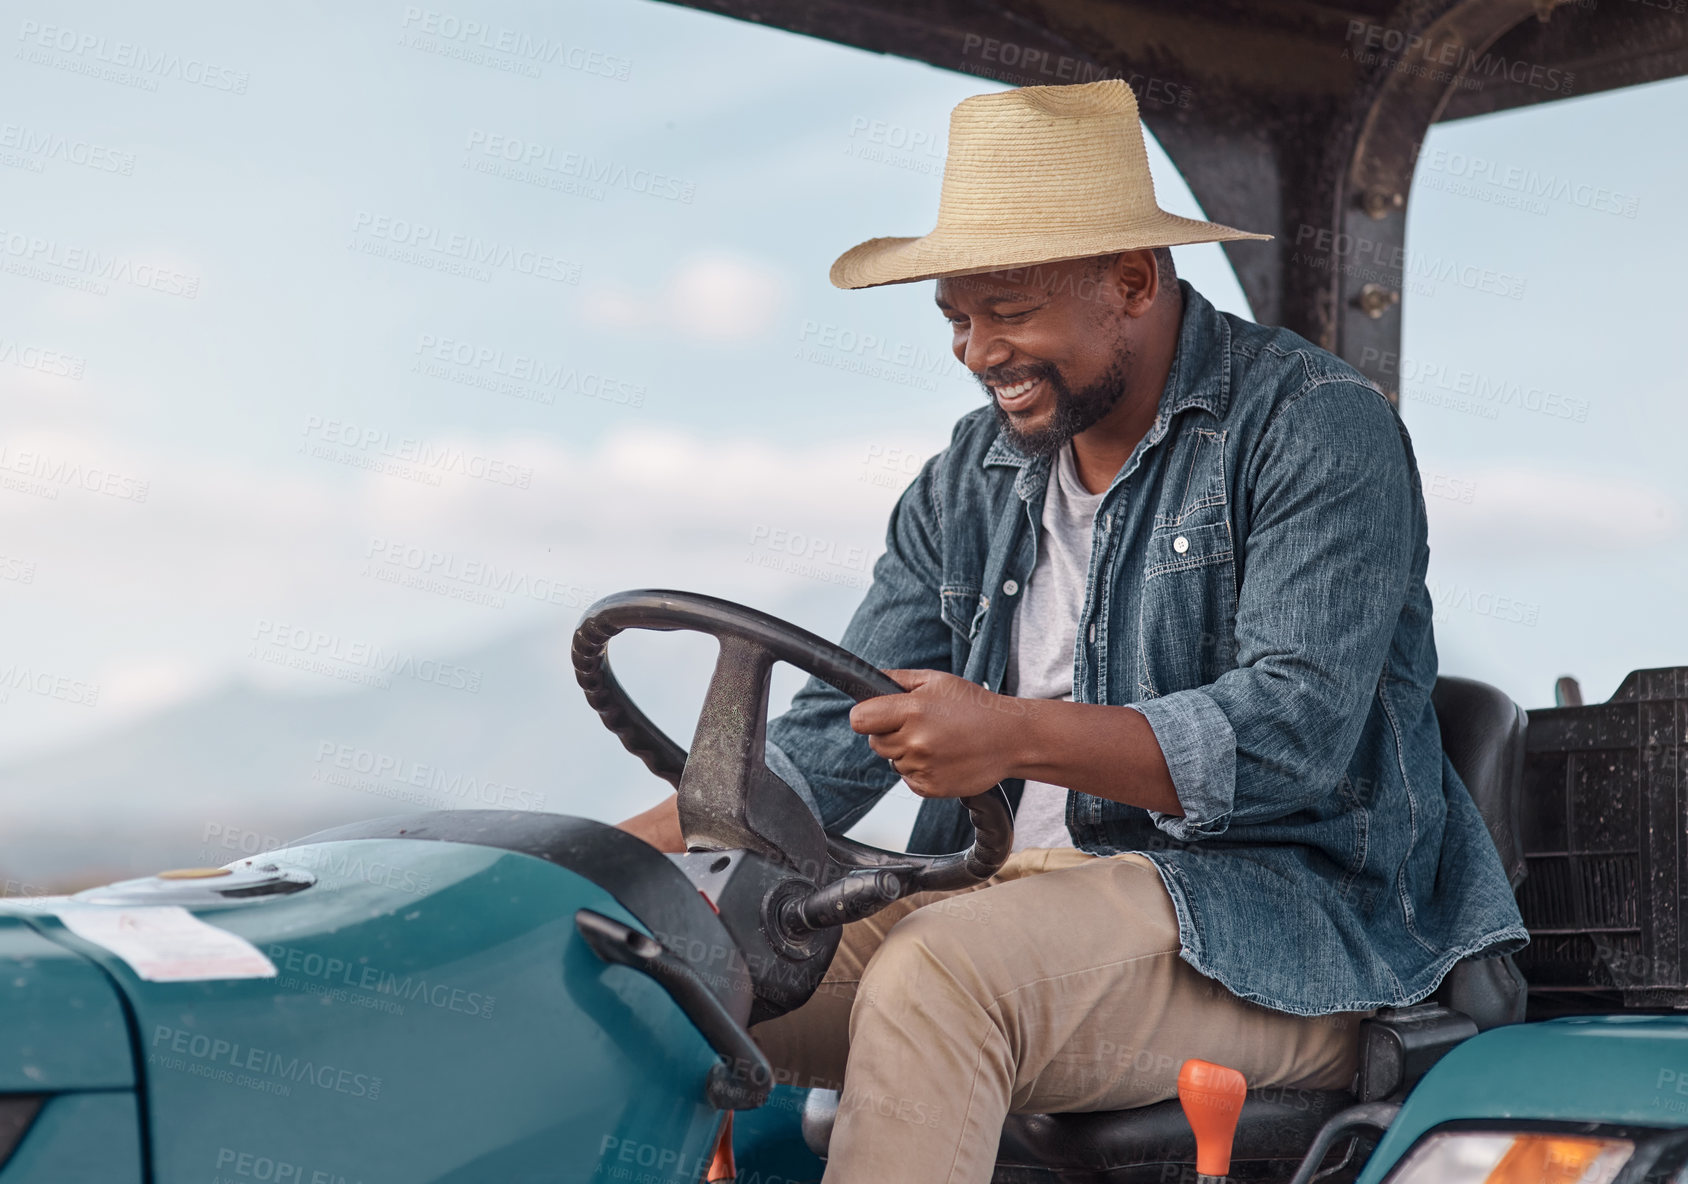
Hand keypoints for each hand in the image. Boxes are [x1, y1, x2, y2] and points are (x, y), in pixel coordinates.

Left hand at [848, 668, 1025, 798]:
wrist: (1011, 739)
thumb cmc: (976, 707)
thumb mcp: (937, 680)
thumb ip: (897, 679)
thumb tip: (867, 682)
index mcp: (912, 710)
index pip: (859, 720)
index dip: (867, 716)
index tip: (878, 715)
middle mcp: (914, 741)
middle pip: (875, 742)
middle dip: (890, 733)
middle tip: (920, 725)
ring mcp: (921, 767)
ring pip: (892, 761)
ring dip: (906, 753)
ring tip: (938, 740)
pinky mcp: (929, 788)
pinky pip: (907, 779)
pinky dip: (919, 770)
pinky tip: (942, 757)